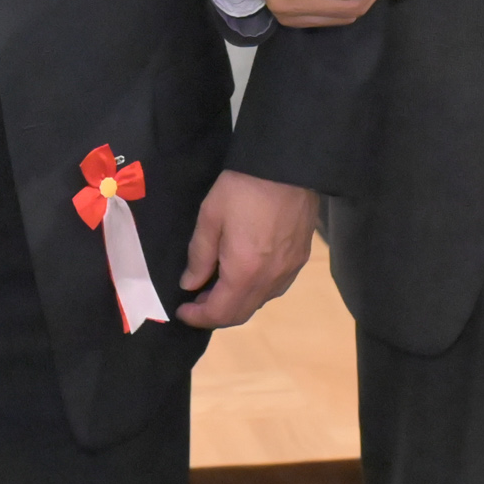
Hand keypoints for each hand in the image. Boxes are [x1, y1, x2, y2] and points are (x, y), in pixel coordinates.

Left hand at [177, 169, 316, 328]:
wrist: (287, 165)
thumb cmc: (242, 188)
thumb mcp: (210, 217)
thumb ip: (199, 256)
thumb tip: (190, 284)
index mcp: (245, 272)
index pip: (220, 312)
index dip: (198, 317)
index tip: (182, 310)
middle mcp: (270, 280)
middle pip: (241, 314)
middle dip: (215, 314)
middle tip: (196, 301)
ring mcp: (289, 271)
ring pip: (259, 302)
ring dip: (236, 303)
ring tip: (217, 287)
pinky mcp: (300, 259)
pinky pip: (275, 288)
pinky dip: (255, 290)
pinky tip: (245, 274)